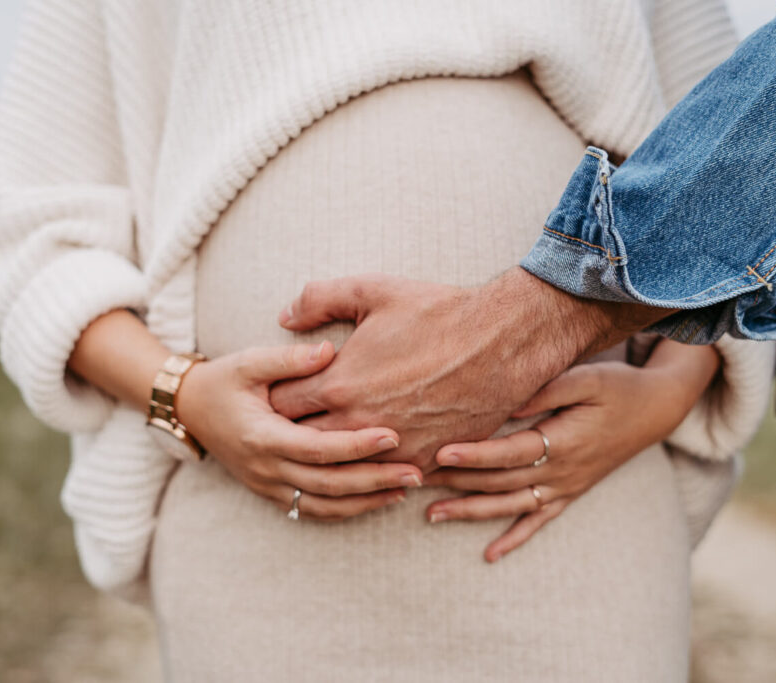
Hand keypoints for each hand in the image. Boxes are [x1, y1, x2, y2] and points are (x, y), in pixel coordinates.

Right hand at [175, 340, 423, 519]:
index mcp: (262, 436)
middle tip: (415, 473)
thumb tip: (329, 351)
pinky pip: (312, 511)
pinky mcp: (271, 494)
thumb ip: (288, 359)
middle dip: (373, 480)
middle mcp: (265, 468)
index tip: (393, 436)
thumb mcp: (249, 362)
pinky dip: (346, 510)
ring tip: (404, 490)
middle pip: (327, 484)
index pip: (317, 448)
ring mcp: (267, 486)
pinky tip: (377, 500)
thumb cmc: (225, 380)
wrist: (190, 410)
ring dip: (365, 502)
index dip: (356, 445)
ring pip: (322, 506)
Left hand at [269, 268, 664, 471]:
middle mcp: (360, 424)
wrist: (505, 340)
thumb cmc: (438, 312)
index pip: (281, 407)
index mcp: (339, 384)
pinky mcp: (428, 460)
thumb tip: (284, 317)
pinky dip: (376, 473)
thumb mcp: (372, 291)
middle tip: (286, 430)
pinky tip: (369, 466)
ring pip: (344, 471)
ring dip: (332, 462)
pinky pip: (389, 479)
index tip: (271, 398)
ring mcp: (394, 448)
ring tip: (323, 454)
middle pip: (305, 444)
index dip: (272, 402)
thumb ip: (319, 299)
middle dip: (293, 435)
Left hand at [423, 340, 718, 560]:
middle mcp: (561, 471)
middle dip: (456, 483)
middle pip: (500, 482)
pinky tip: (490, 555)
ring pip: (510, 506)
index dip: (473, 454)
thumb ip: (546, 390)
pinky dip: (515, 539)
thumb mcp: (587, 378)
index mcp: (562, 441)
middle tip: (414, 481)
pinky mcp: (570, 493)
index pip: (507, 452)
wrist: (656, 409)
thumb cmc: (617, 386)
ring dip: (471, 512)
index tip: (439, 453)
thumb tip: (507, 404)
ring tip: (431, 515)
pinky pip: (539, 522)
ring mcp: (565, 487)